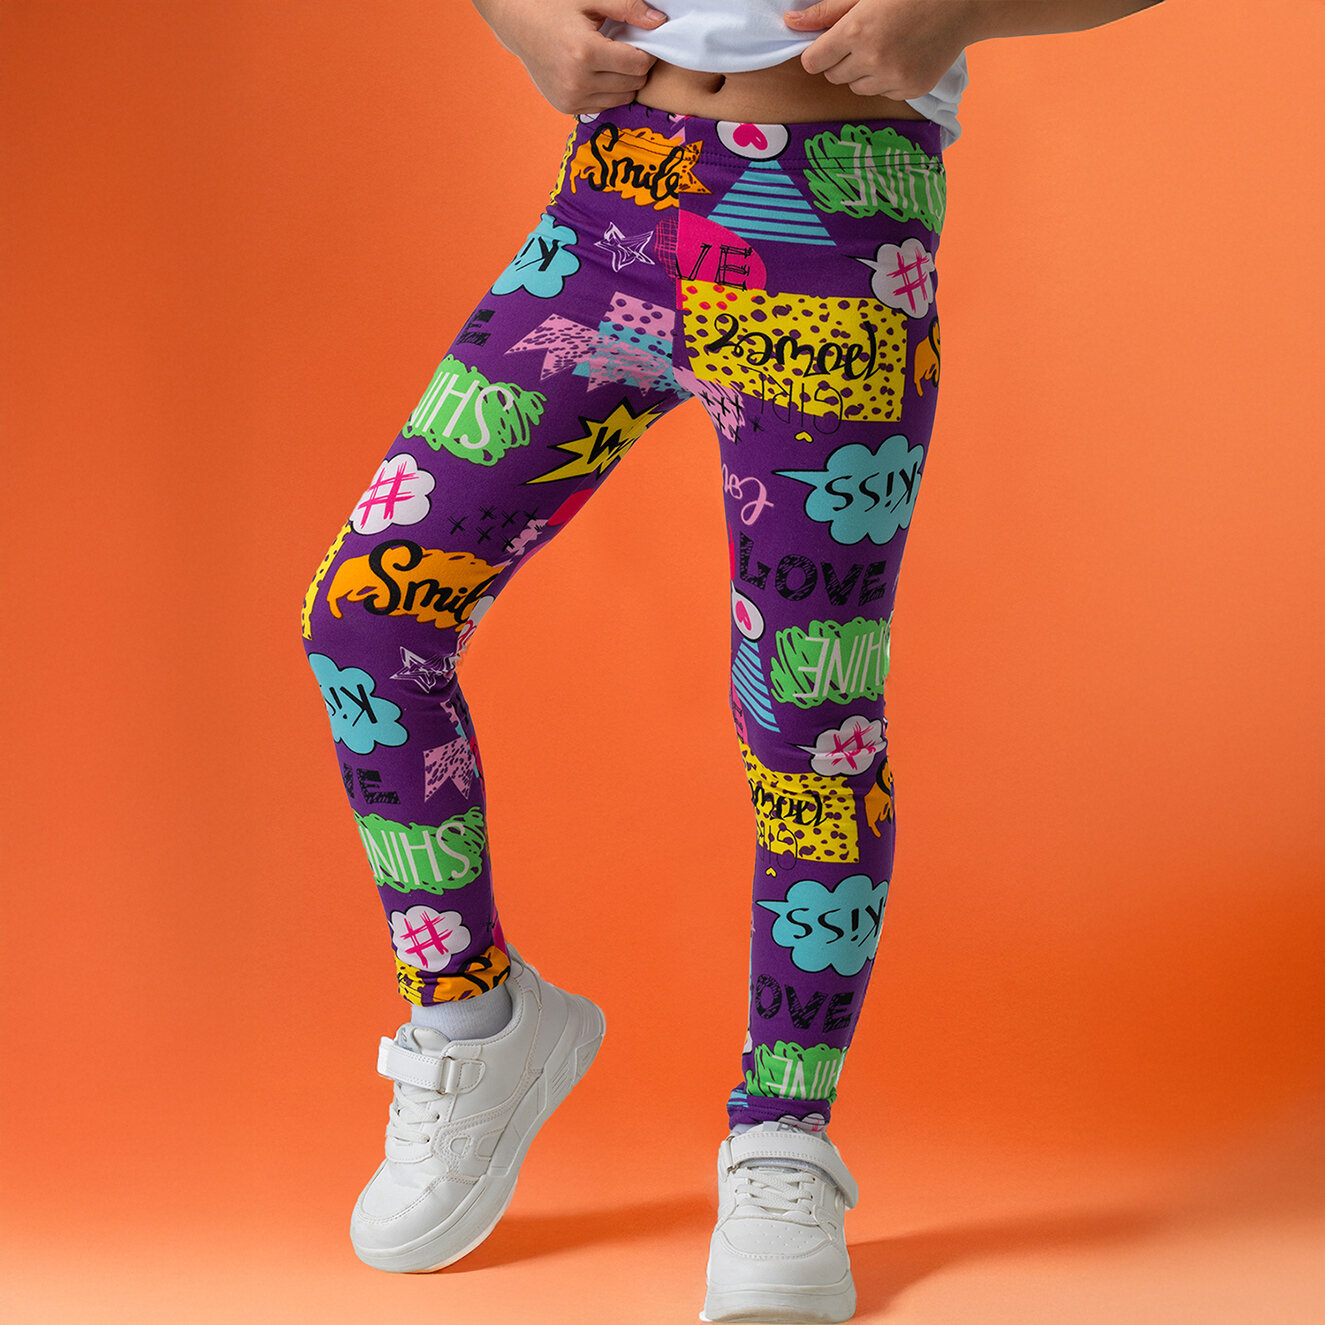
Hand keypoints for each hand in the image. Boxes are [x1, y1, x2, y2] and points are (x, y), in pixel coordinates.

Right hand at [472, 0, 668, 114]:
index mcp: (585, 53)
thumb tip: (659, 23)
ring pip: (621, 99)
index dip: (646, 53)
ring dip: (623, 82)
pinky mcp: (566, 107)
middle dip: (635, 67)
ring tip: (609, 61)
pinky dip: (607, 92)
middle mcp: (577, 82)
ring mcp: (571, 98)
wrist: (518, 26)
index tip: (640, 42)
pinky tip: (596, 74)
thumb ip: (627, 8)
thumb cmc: (554, 8)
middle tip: (623, 50)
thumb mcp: (591, 0)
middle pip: (632, 85)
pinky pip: (604, 106)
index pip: (637, 65)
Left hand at [784, 0, 973, 99]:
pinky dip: (885, 80)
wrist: (962, 3)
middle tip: (862, 39)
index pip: (812, 62)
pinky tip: (902, 57)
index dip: (817, 53)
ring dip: (862, 73)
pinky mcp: (910, 90)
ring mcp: (893, 78)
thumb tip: (789, 22)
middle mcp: (872, 59)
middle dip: (840, 61)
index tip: (828, 45)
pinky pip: (882, 94)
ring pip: (856, 88)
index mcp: (856, 31)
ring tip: (885, 46)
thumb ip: (826, 12)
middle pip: (833, 77)